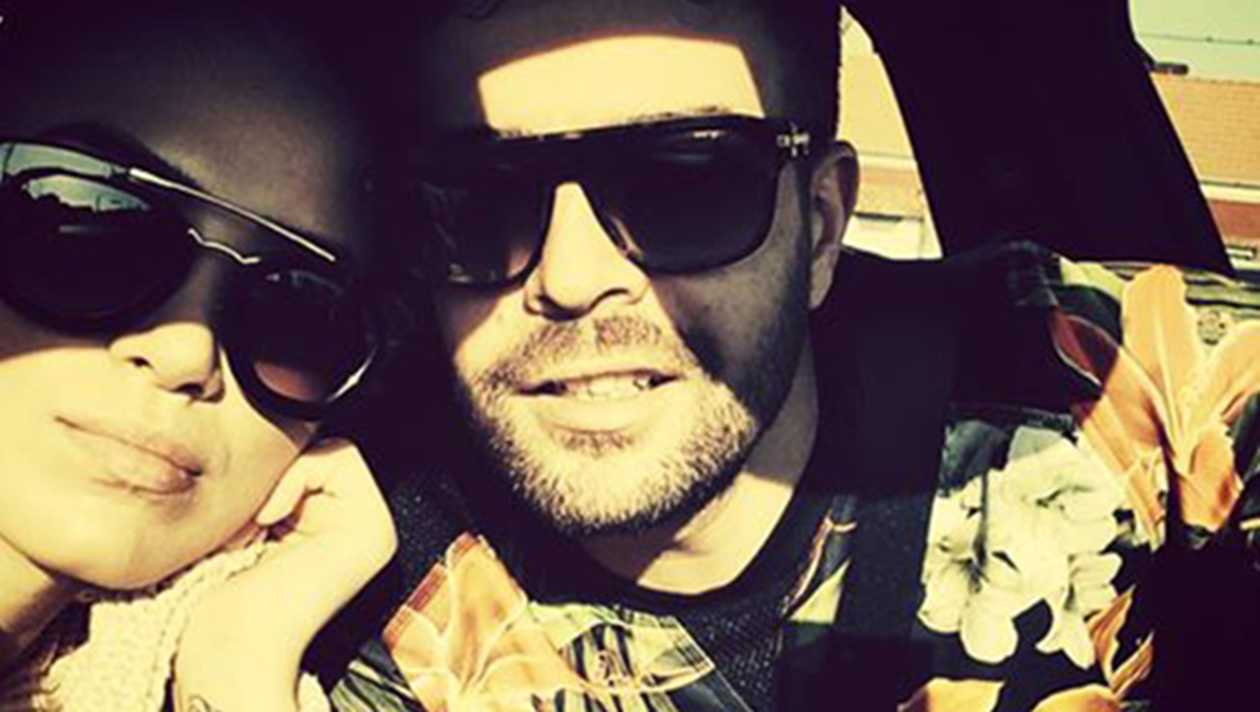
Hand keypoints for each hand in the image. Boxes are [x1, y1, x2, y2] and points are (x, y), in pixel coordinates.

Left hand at [174, 439, 396, 710]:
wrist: (228, 637)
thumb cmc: (224, 588)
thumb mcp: (251, 518)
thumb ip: (275, 479)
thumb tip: (276, 425)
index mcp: (333, 527)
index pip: (315, 457)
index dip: (275, 472)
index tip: (243, 519)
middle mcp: (360, 527)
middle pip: (325, 450)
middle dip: (277, 477)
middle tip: (246, 523)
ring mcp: (373, 529)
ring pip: (332, 449)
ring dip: (283, 481)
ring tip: (257, 526)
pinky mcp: (373, 530)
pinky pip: (338, 458)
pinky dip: (294, 480)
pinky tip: (270, 522)